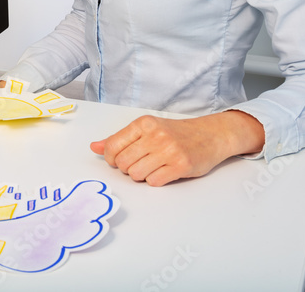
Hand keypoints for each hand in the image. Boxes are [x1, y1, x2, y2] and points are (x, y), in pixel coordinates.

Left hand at [90, 111, 265, 186]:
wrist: (210, 135)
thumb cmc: (176, 133)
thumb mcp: (146, 129)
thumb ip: (119, 139)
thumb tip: (94, 147)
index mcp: (143, 124)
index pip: (112, 146)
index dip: (111, 159)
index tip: (119, 160)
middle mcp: (155, 135)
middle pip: (123, 163)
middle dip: (127, 169)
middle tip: (139, 164)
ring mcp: (169, 150)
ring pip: (136, 174)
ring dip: (141, 176)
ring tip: (153, 167)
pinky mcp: (181, 165)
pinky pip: (154, 182)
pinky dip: (155, 180)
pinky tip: (164, 171)